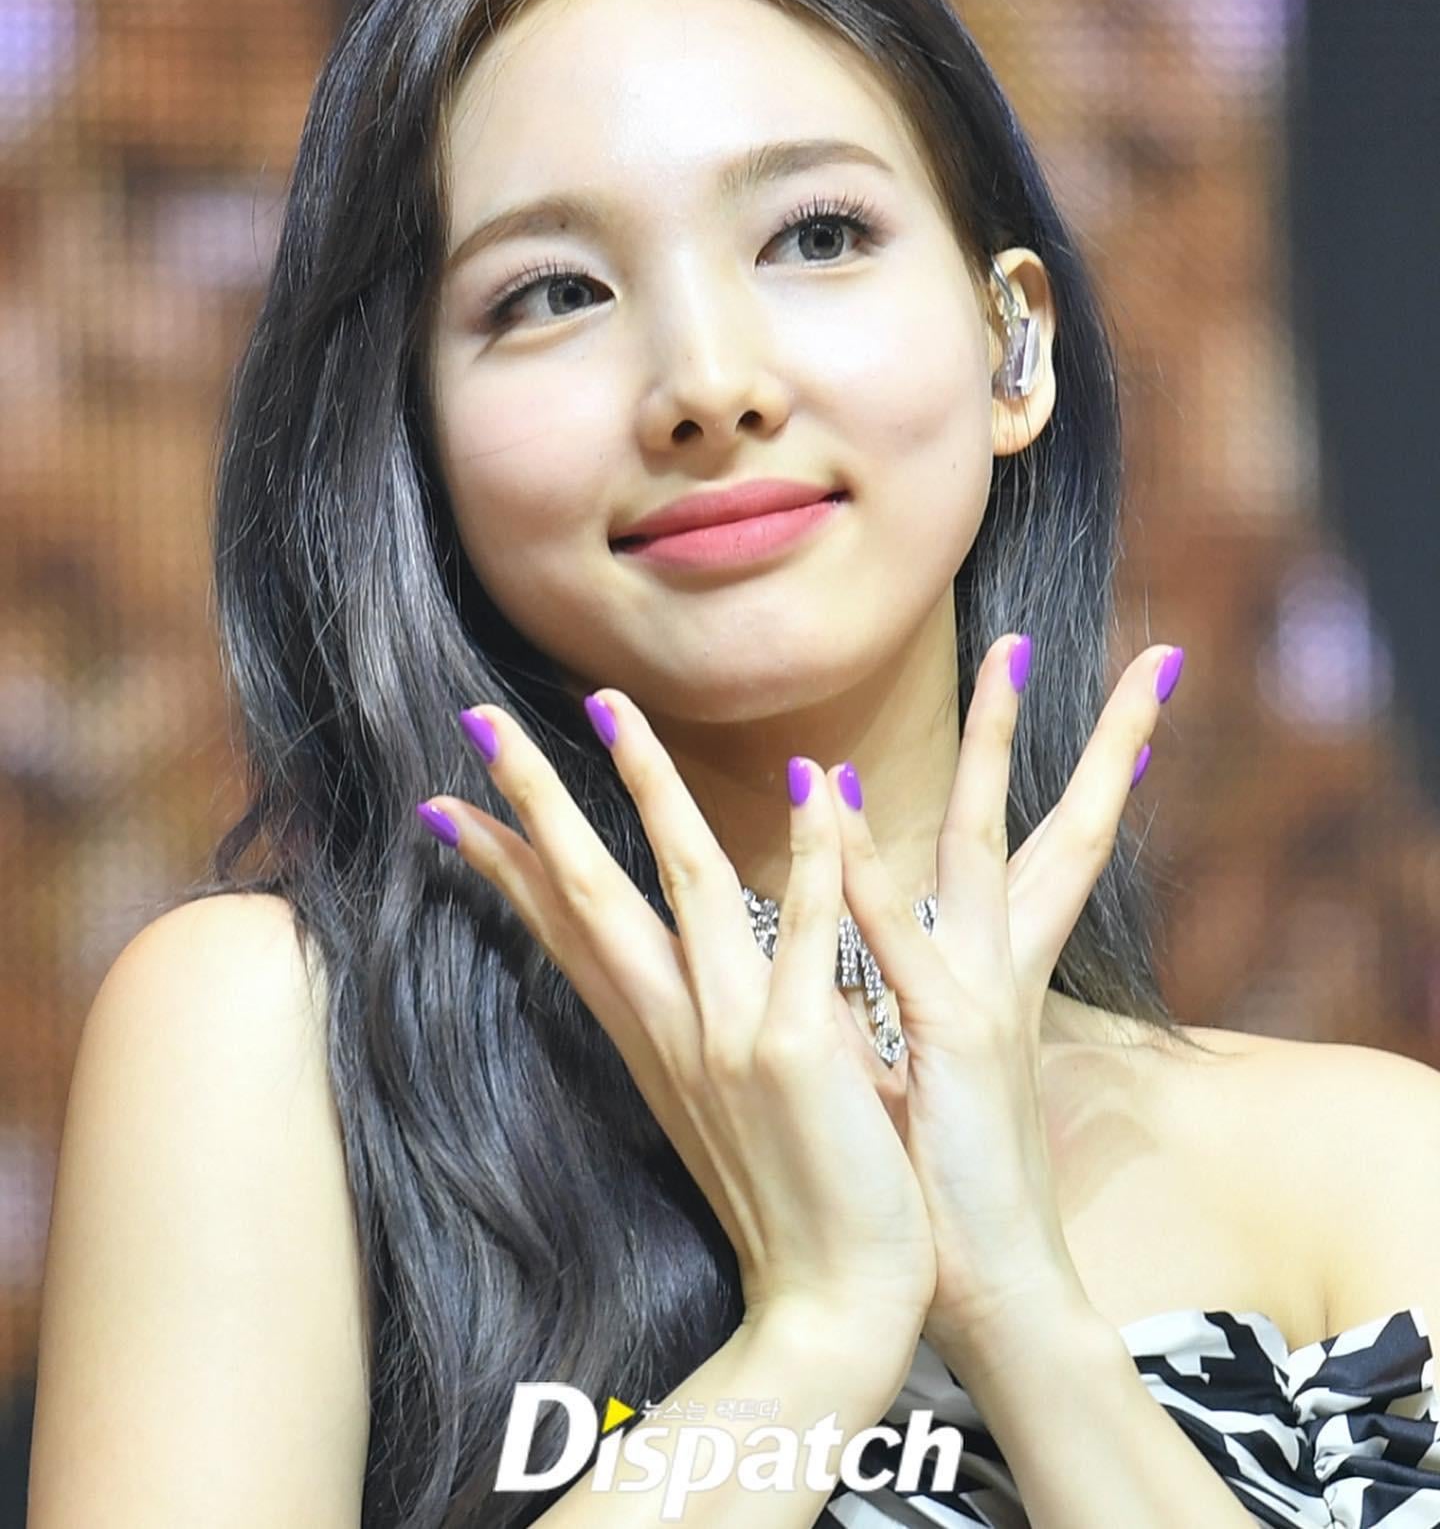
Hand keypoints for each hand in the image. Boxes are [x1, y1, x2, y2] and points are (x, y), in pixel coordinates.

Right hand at [417, 691, 937, 1339]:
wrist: (831, 1310)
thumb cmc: (791, 1200)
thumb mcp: (717, 1107)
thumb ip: (698, 1026)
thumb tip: (678, 965)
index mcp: (655, 1039)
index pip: (565, 928)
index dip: (507, 862)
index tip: (453, 802)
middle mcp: (674, 1028)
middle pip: (588, 890)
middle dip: (536, 800)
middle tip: (483, 720)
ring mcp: (729, 1034)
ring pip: (681, 880)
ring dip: (646, 785)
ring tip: (613, 707)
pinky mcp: (797, 1049)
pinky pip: (805, 926)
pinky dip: (812, 855)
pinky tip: (817, 784)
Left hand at [817, 635, 1183, 1367]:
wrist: (986, 1282)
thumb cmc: (945, 1171)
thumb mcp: (924, 1058)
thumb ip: (904, 986)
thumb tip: (874, 935)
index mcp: (997, 971)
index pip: (1047, 850)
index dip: (1078, 776)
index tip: (1111, 710)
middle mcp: (1002, 966)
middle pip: (1056, 823)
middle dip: (1090, 739)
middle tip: (1130, 655)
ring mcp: (981, 995)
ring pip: (986, 843)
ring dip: (991, 745)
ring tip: (1006, 657)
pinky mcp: (952, 1039)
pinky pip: (898, 936)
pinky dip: (868, 867)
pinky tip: (837, 799)